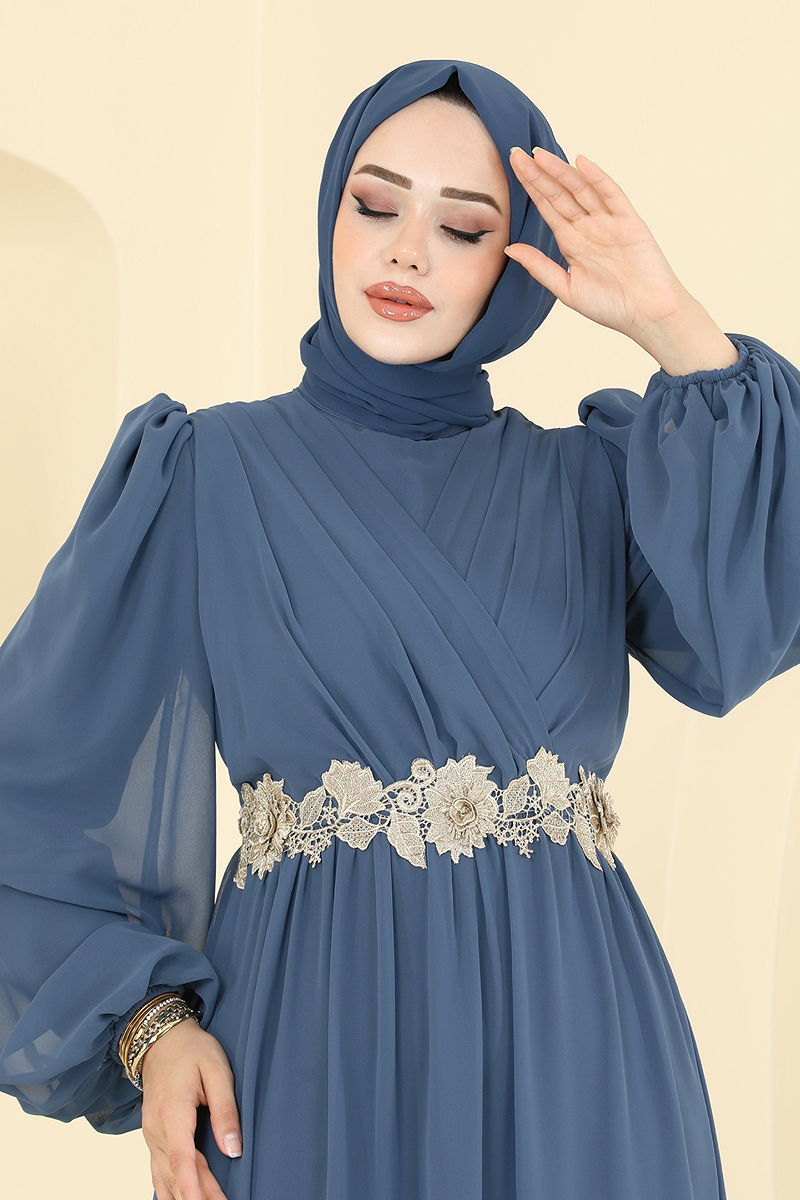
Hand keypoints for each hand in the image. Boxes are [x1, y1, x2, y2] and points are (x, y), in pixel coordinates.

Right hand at [140, 1017, 241, 1199]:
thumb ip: (225, 1110)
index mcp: (173, 1113)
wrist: (161, 1038)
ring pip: (165, 1177)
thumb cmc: (192, 1050)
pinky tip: (181, 1198)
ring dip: (184, 1196)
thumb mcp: (217, 1070)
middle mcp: (156, 1129)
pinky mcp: (152, 1135)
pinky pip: (157, 1170)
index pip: (182, 1161)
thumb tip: (233, 1149)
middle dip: (198, 1197)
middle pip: (176, 1175)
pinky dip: (169, 1189)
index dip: (194, 1189)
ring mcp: (150, 1134)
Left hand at [504, 146, 694, 345]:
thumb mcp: (566, 288)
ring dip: (561, 171)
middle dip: (539, 174)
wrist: (647, 315)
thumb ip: (539, 266)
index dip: (531, 187)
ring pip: (581, 190)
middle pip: (560, 194)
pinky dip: (597, 179)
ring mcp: (608, 222)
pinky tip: (581, 163)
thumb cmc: (610, 306)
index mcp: (572, 242)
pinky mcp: (629, 222)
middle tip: (516, 153)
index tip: (513, 168)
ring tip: (539, 154)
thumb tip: (508, 248)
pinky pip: (611, 195)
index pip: (547, 207)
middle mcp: (588, 227)